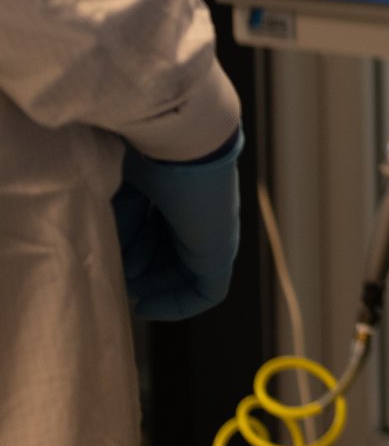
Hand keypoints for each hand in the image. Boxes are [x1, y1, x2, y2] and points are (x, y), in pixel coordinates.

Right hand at [113, 129, 242, 321]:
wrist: (182, 140)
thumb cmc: (146, 154)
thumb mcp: (122, 193)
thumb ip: (124, 228)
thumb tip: (131, 270)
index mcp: (178, 195)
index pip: (156, 235)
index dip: (131, 251)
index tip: (109, 259)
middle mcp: (199, 214)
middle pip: (169, 257)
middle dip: (141, 273)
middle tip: (117, 274)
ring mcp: (213, 233)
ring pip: (182, 274)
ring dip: (152, 286)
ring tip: (128, 280)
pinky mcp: (221, 250)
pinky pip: (207, 292)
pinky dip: (177, 305)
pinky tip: (146, 305)